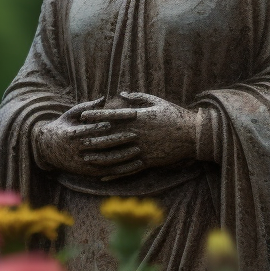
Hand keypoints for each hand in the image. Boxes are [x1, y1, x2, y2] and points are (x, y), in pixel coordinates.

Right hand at [34, 97, 143, 178]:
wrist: (46, 150)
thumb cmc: (62, 127)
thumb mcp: (70, 115)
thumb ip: (87, 107)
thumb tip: (104, 97)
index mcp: (71, 134)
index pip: (92, 129)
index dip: (107, 125)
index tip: (120, 121)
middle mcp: (76, 150)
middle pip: (100, 145)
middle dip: (118, 140)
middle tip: (134, 134)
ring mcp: (82, 162)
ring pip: (105, 160)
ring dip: (122, 156)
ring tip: (137, 150)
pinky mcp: (86, 172)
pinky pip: (106, 172)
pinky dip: (120, 170)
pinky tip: (131, 166)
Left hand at [79, 92, 200, 179]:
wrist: (192, 135)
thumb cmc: (174, 115)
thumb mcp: (157, 101)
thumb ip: (138, 98)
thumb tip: (122, 94)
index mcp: (139, 117)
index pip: (112, 116)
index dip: (96, 115)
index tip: (82, 115)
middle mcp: (138, 134)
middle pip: (110, 136)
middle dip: (92, 138)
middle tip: (76, 139)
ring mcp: (142, 149)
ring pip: (116, 155)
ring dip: (100, 157)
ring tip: (86, 158)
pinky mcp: (148, 162)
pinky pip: (128, 169)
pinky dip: (115, 174)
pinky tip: (103, 177)